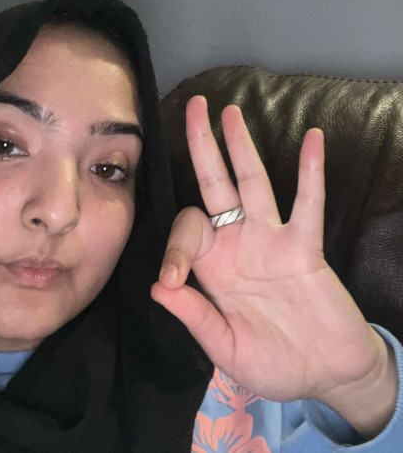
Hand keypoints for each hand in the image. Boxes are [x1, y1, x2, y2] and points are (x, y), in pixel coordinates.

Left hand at [151, 96, 396, 435]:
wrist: (326, 375)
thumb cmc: (273, 363)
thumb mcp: (226, 348)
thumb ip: (195, 317)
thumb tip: (158, 287)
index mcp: (213, 267)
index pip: (186, 232)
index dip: (173, 249)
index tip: (173, 280)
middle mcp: (238, 243)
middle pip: (214, 185)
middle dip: (201, 147)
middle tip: (192, 108)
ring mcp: (272, 240)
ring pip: (253, 183)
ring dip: (242, 147)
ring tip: (231, 113)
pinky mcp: (305, 247)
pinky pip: (308, 204)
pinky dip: (311, 173)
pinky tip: (314, 140)